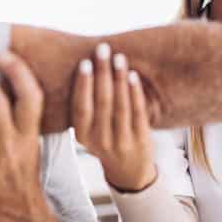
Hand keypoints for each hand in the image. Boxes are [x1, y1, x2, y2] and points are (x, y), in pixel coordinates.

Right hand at [72, 43, 156, 191]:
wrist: (128, 172)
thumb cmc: (105, 141)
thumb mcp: (89, 131)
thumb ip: (86, 107)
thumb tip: (84, 67)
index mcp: (83, 136)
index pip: (80, 108)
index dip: (83, 85)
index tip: (84, 62)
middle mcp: (100, 140)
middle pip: (101, 103)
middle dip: (102, 73)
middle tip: (102, 49)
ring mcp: (122, 142)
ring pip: (120, 106)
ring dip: (119, 79)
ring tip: (119, 58)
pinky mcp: (141, 140)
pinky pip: (138, 113)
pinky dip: (135, 93)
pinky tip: (133, 76)